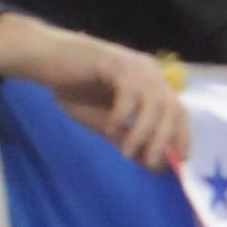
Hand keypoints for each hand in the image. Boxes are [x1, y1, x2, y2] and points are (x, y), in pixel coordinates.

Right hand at [0, 16, 186, 169]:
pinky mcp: (114, 62)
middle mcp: (149, 71)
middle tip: (150, 162)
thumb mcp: (106, 123)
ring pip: (154, 102)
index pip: (179, 111)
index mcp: (152, 83)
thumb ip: (128, 139)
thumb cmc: (74, 89)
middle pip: (172, 107)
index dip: (182, 136)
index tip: (179, 161)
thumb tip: (153, 165)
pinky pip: (129, 92)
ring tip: (126, 151)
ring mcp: (133, 65)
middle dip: (164, 139)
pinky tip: (108, 128)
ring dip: (143, 131)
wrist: (44, 60)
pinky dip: (122, 114)